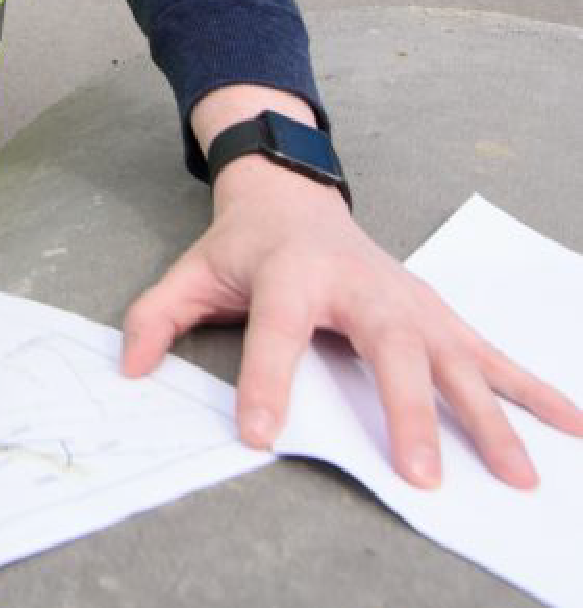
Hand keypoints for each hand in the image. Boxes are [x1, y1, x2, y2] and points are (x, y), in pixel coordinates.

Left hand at [121, 97, 582, 489]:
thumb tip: (130, 369)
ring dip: (488, 417)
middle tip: (416, 473)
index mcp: (290, 277)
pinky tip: (574, 425)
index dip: (264, 383)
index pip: (275, 334)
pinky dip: (534, 390)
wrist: (293, 195)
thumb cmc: (244, 246)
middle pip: (387, 351)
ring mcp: (409, 301)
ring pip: (454, 360)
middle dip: (403, 413)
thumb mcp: (190, 272)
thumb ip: (154, 317)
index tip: (258, 435)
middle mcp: (360, 287)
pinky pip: (491, 355)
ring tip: (519, 473)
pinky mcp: (438, 313)